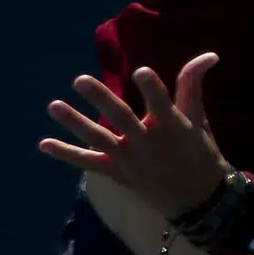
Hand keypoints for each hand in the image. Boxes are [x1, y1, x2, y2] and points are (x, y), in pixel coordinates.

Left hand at [39, 53, 226, 219]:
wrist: (197, 200)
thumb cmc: (199, 152)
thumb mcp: (198, 118)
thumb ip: (193, 84)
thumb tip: (210, 54)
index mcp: (172, 126)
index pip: (161, 103)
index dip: (151, 88)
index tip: (140, 71)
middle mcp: (147, 142)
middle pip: (121, 119)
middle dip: (101, 99)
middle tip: (79, 80)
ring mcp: (129, 160)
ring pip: (98, 139)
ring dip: (74, 123)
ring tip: (53, 105)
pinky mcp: (117, 173)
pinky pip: (88, 163)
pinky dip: (66, 154)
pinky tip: (44, 143)